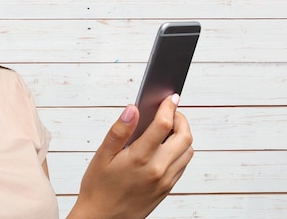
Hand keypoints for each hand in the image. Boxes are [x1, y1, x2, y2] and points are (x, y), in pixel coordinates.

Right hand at [68, 94, 193, 218]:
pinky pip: (182, 165)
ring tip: (168, 127)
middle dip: (181, 119)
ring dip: (183, 135)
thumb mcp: (102, 156)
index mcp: (141, 158)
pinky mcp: (167, 189)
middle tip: (170, 111)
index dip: (169, 107)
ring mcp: (165, 181)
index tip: (170, 98)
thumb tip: (132, 109)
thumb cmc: (98, 188)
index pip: (164, 125)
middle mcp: (158, 170)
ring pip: (188, 152)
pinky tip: (165, 146)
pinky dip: (180, 150)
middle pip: (184, 137)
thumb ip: (120, 130)